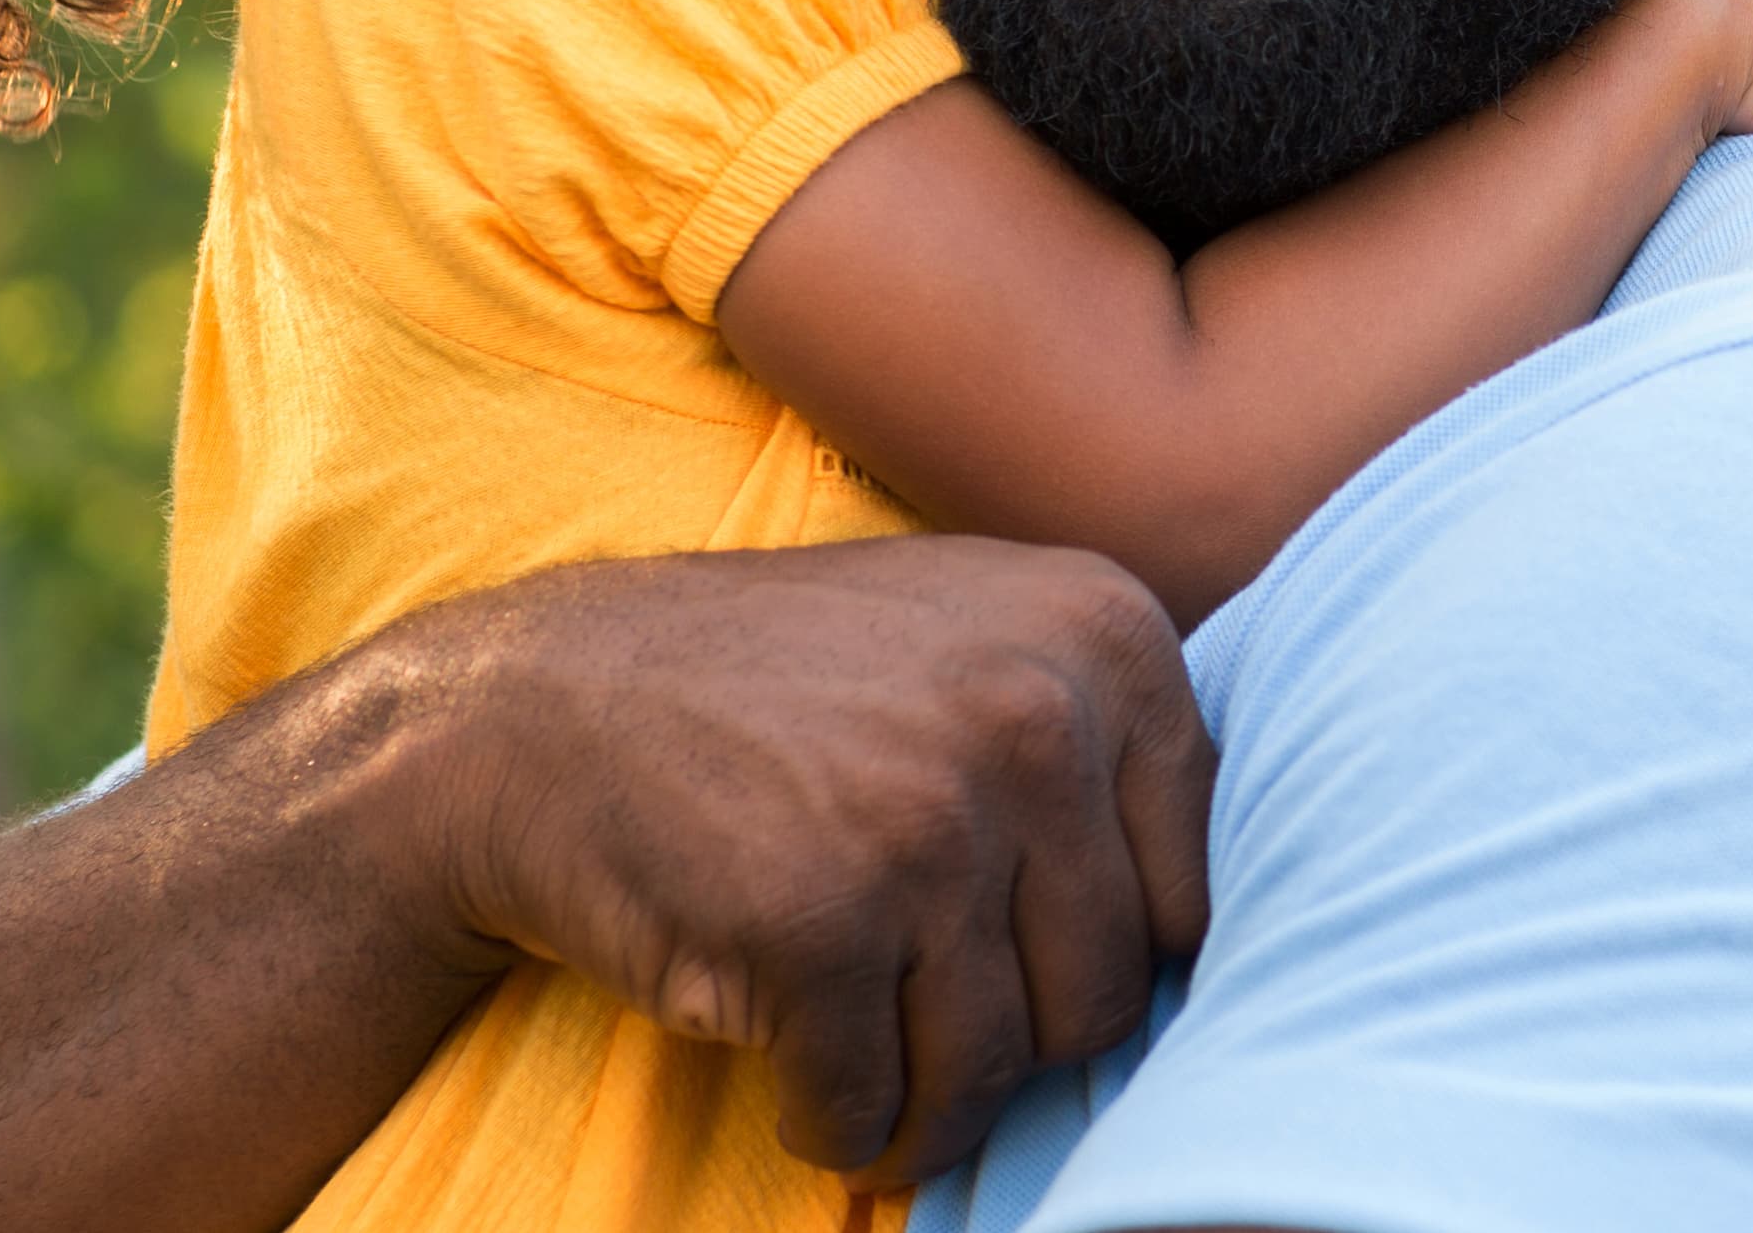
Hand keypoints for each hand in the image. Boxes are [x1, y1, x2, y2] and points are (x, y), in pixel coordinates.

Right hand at [342, 537, 1212, 1186]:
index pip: (1193, 888)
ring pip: (999, 1064)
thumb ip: (1108, 741)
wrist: (535, 711)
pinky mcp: (820, 918)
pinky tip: (796, 1071)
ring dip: (929, 1103)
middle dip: (1014, 1041)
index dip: (1103, 958)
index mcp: (1105, 630)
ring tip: (867, 1061)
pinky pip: (873, 1103)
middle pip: (1106, 991)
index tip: (1017, 960)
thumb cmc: (777, 696)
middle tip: (925, 1025)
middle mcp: (1037, 709)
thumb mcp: (979, 633)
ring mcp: (928, 813)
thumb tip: (1216, 934)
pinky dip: (835, 1122)